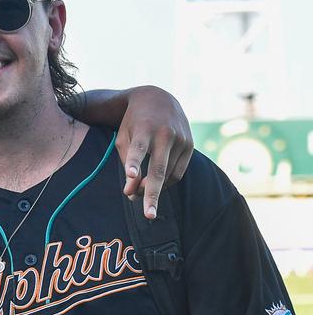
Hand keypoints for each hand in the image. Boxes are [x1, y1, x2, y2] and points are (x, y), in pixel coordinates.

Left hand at [115, 85, 192, 219]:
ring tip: (137, 194)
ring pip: (168, 175)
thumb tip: (130, 193)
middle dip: (152, 193)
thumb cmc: (134, 122)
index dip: (133, 162)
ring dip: (153, 189)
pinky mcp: (190, 146)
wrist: (159, 98)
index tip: (130, 174)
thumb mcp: (124, 137)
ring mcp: (181, 140)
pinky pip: (178, 172)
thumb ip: (126, 164)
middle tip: (148, 215)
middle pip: (158, 169)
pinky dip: (166, 182)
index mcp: (144, 128)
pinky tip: (153, 183)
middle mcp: (165, 134)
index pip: (138, 147)